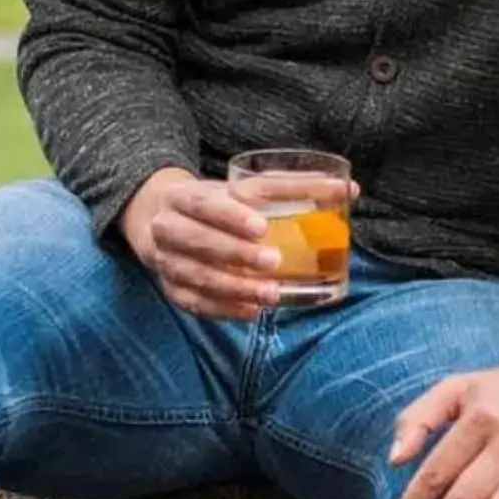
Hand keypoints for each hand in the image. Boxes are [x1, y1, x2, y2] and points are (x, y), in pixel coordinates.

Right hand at [121, 169, 285, 320]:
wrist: (158, 221)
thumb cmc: (212, 205)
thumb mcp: (238, 189)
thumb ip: (286, 188)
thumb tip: (340, 187)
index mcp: (183, 197)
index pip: (203, 204)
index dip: (230, 216)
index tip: (261, 227)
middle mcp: (167, 229)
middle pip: (198, 241)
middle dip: (236, 254)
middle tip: (274, 261)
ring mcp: (166, 262)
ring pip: (197, 277)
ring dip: (235, 288)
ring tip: (271, 293)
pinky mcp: (171, 289)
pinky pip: (195, 303)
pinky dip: (224, 309)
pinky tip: (252, 310)